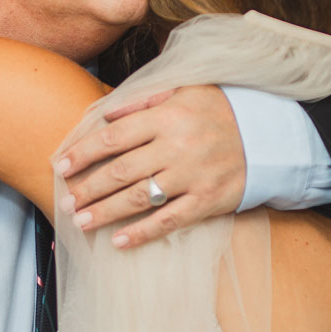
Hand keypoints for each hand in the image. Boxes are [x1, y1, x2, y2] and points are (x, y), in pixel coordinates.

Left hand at [56, 85, 246, 248]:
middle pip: (120, 171)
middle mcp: (177, 146)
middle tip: (65, 201)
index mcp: (167, 116)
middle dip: (87, 188)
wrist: (269, 134)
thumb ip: (142, 100)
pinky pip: (169, 220)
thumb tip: (104, 114)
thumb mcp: (184, 90)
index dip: (82, 152)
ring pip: (139, 197)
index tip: (60, 165)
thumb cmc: (219, 110)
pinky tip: (119, 241)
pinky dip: (142, 232)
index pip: (113, 136)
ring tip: (80, 222)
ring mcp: (193, 176)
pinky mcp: (208, 201)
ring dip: (105, 212)